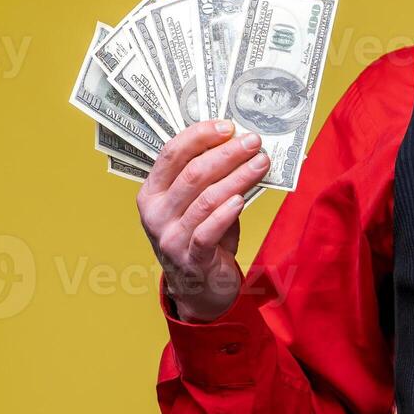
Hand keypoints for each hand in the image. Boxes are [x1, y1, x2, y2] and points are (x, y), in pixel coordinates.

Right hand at [136, 119, 269, 322]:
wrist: (198, 288)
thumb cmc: (200, 236)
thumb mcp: (197, 203)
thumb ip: (209, 178)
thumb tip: (239, 143)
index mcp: (152, 192)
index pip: (171, 154)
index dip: (200, 135)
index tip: (228, 125)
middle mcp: (155, 213)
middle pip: (193, 173)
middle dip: (227, 153)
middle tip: (253, 141)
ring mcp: (170, 237)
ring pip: (206, 198)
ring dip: (237, 177)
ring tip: (261, 163)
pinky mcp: (190, 259)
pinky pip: (207, 231)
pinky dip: (226, 214)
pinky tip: (241, 199)